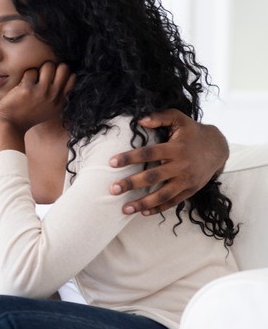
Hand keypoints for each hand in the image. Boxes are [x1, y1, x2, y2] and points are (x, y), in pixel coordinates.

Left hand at [0, 62, 75, 134]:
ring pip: (48, 66)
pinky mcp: (28, 89)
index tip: (52, 77)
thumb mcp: (51, 109)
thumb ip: (60, 96)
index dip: (62, 73)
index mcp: (60, 100)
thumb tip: (70, 76)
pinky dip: (26, 75)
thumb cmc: (29, 115)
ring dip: (39, 69)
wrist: (11, 125)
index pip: (72, 77)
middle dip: (53, 67)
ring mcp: (41, 92)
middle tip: (42, 74)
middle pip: (63, 68)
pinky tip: (21, 84)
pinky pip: (31, 72)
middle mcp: (54, 96)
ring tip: (32, 78)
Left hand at [109, 109, 228, 214]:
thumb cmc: (193, 132)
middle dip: (131, 184)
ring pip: (163, 195)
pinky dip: (158, 208)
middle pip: (153, 177)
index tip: (111, 162)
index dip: (129, 158)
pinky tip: (143, 212)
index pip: (149, 153)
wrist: (218, 148)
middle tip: (113, 189)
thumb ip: (160, 117)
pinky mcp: (191, 190)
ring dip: (143, 203)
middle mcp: (181, 166)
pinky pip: (173, 202)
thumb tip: (140, 120)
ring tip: (124, 209)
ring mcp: (187, 180)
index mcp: (176, 148)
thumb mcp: (179, 118)